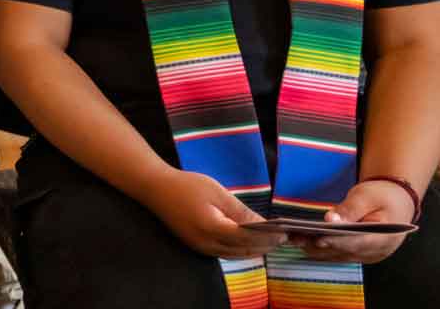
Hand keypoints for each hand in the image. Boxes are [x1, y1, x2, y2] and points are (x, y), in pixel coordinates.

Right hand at [143, 169, 285, 259]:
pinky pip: (224, 253)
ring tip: (270, 241)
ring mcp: (201, 247)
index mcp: (213, 228)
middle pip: (244, 251)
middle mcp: (207, 244)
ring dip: (254, 250)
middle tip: (283, 238)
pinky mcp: (197, 246)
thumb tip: (263, 225)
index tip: (284, 232)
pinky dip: (240, 249)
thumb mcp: (217, 192)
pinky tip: (248, 242)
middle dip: (265, 246)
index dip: (268, 238)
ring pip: (235, 255)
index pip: (249, 239)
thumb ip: (240, 211)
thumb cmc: (186, 185)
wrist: (155, 188)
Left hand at [292, 180, 417, 263]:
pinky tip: (303, 243)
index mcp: (383, 237)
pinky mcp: (360, 254)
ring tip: (292, 239)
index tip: (316, 239)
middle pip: (344, 250)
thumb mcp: (366, 196)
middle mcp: (376, 251)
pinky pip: (339, 254)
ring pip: (339, 255)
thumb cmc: (382, 196)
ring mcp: (368, 255)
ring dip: (316, 249)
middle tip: (294, 238)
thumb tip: (330, 220)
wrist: (397, 202)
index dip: (336, 241)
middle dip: (319, 245)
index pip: (357, 242)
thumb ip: (350, 209)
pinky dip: (322, 249)